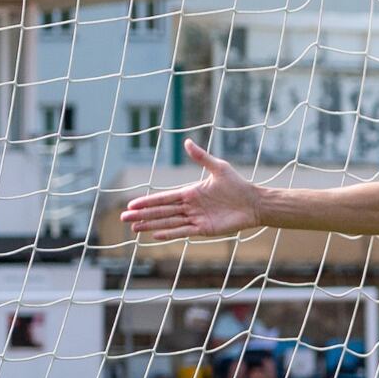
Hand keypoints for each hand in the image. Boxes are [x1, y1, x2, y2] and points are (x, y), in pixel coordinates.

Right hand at [119, 140, 260, 240]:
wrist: (254, 203)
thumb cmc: (238, 185)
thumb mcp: (218, 168)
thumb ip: (201, 157)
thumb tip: (187, 142)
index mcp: (190, 193)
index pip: (163, 197)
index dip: (147, 201)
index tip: (132, 205)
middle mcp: (190, 207)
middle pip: (161, 211)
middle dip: (143, 215)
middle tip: (124, 219)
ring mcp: (196, 219)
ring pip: (169, 222)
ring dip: (151, 225)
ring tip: (134, 229)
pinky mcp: (204, 229)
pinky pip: (184, 232)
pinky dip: (170, 233)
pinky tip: (156, 235)